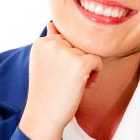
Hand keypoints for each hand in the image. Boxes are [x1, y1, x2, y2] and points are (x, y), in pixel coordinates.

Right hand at [21, 21, 102, 135]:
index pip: (66, 40)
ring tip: (74, 85)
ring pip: (89, 53)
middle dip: (78, 61)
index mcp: (41, 42)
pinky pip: (98, 61)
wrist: (44, 116)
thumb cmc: (46, 92)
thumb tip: (53, 23)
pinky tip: (85, 85)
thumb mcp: (42, 63)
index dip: (67, 58)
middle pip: (79, 45)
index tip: (59, 74)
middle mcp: (52, 43)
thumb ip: (50, 43)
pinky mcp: (80, 64)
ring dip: (87, 69)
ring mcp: (66, 53)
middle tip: (67, 81)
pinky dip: (96, 74)